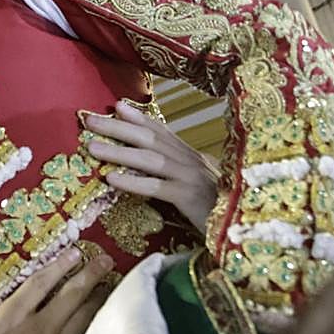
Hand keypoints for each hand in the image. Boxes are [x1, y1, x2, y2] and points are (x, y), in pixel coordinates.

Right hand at [0, 247, 112, 333]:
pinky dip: (92, 324)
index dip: (60, 265)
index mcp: (11, 318)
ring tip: (108, 286)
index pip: (41, 284)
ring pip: (84, 317)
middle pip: (73, 295)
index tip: (77, 252)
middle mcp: (39, 329)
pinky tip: (97, 320)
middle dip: (91, 275)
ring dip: (98, 299)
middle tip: (106, 261)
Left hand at [83, 100, 218, 230]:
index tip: (116, 105)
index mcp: (191, 158)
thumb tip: (151, 166)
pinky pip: (156, 187)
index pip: (162, 132)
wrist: (243, 229)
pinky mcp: (189, 198)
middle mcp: (191, 162)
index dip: (139, 118)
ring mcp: (190, 178)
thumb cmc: (218, 211)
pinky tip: (112, 180)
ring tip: (92, 148)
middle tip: (90, 121)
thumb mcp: (196, 186)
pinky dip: (133, 182)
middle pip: (150, 139)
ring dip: (119, 151)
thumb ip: (177, 174)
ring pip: (150, 160)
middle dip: (119, 128)